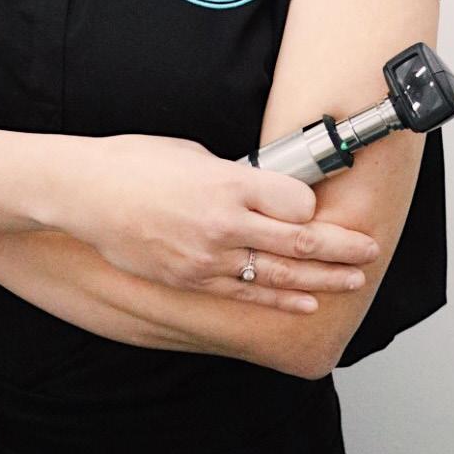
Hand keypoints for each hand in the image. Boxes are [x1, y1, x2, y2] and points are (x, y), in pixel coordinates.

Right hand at [60, 133, 379, 311]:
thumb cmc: (132, 162)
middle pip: (299, 243)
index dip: (316, 208)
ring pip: (279, 276)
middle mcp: (223, 223)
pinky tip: (306, 301)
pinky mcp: (190, 280)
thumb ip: (230, 174)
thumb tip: (257, 187)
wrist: (83, 193)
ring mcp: (207, 258)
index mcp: (227, 182)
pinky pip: (245, 295)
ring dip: (322, 279)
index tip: (324, 207)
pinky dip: (279, 300)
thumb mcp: (190, 152)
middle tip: (370, 249)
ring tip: (353, 279)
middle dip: (342, 248)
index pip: (296, 203)